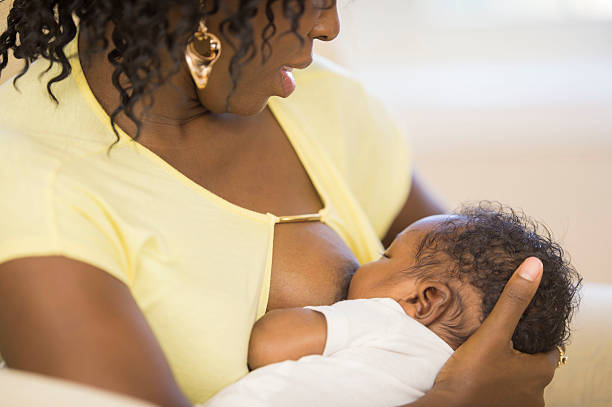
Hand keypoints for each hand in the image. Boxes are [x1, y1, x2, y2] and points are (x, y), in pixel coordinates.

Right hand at [415, 257, 558, 406]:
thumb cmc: (470, 375)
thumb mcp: (492, 333)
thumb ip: (513, 300)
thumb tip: (534, 266)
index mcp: (540, 371)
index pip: (550, 347)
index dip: (537, 334)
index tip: (520, 324)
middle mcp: (536, 394)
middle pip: (533, 365)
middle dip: (519, 352)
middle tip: (501, 337)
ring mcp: (519, 406)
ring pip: (518, 381)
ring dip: (507, 370)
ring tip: (488, 355)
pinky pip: (504, 394)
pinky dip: (496, 384)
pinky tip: (480, 376)